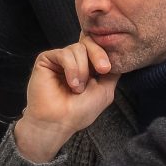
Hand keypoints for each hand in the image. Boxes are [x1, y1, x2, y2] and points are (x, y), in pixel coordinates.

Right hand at [13, 40, 120, 164]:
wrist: (59, 122)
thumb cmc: (80, 111)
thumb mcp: (105, 90)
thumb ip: (113, 72)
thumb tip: (118, 56)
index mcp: (88, 66)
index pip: (98, 47)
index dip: (105, 52)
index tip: (108, 69)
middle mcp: (74, 60)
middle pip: (89, 43)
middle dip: (98, 55)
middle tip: (103, 70)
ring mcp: (60, 60)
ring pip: (78, 48)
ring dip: (82, 70)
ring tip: (77, 89)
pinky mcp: (46, 60)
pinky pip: (64, 54)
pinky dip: (71, 69)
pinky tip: (71, 84)